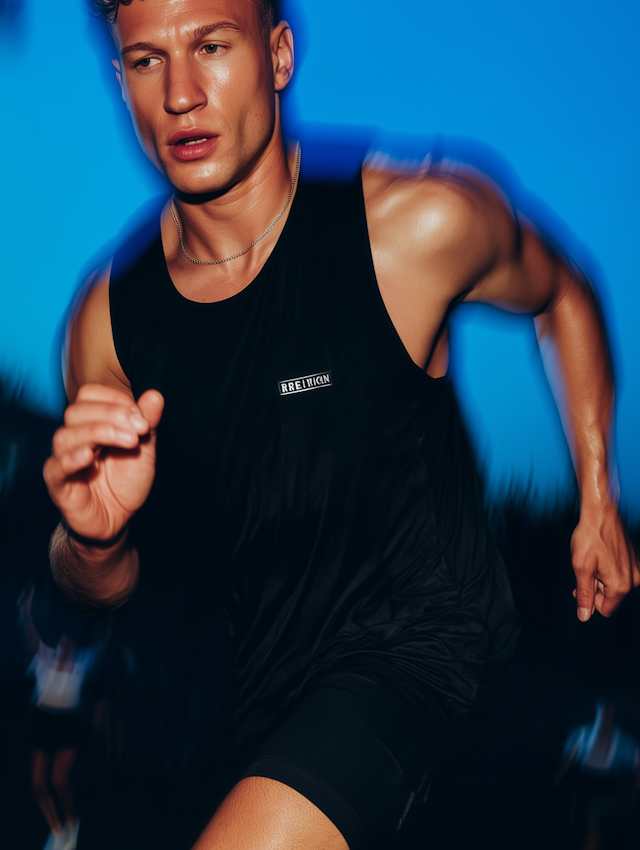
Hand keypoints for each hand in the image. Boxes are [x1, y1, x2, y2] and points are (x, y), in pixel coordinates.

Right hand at [43, 384, 163, 542]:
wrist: (117, 520)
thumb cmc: (126, 482)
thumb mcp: (144, 451)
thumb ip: (148, 424)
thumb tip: (155, 395)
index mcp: (92, 423)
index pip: (90, 394)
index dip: (116, 400)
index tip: (143, 418)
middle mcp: (74, 437)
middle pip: (77, 411)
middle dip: (112, 415)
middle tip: (140, 430)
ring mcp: (63, 459)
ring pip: (66, 435)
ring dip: (100, 432)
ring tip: (129, 442)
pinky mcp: (58, 484)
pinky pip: (56, 467)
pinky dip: (71, 458)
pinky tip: (90, 456)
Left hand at [570, 501, 639, 619]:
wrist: (601, 513)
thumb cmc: (590, 537)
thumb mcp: (581, 568)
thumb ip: (584, 594)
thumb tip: (584, 616)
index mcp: (620, 585)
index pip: (606, 609)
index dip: (590, 601)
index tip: (580, 586)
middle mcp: (633, 580)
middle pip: (612, 598)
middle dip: (596, 589)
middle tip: (584, 573)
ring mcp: (636, 569)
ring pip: (616, 586)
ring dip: (602, 579)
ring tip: (592, 562)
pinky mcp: (635, 561)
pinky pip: (622, 575)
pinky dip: (610, 571)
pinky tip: (601, 557)